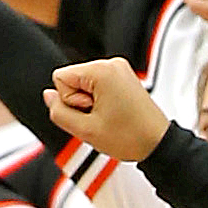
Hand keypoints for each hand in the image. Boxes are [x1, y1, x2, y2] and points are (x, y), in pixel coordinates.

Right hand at [44, 58, 169, 162]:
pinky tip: (113, 114)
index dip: (69, 100)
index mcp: (102, 71)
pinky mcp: (124, 78)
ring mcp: (120, 70)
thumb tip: (48, 96)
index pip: (60, 77)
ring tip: (108, 117)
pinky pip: (97, 86)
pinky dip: (100, 101)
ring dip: (90, 103)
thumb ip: (59, 112)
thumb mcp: (86, 130)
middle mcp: (112, 64)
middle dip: (79, 102)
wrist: (158, 143)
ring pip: (83, 84)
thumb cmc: (130, 137)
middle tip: (101, 117)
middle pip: (72, 79)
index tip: (90, 112)